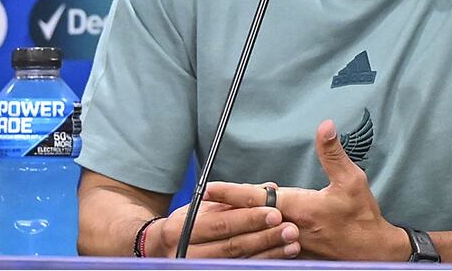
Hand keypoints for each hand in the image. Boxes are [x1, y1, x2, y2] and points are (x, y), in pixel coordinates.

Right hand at [143, 185, 300, 258]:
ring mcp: (197, 268)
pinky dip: (260, 265)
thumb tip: (269, 188)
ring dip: (269, 255)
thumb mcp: (202, 207)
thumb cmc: (187, 224)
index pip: (222, 224)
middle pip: (232, 247)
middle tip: (291, 229)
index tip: (276, 213)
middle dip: (265, 238)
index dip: (250, 219)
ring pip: (238, 263)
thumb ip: (234, 198)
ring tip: (292, 245)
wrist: (159, 250)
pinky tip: (279, 260)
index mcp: (183, 229)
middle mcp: (187, 254)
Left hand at [205, 120, 410, 260]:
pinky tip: (239, 234)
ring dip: (234, 224)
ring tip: (212, 216)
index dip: (231, 193)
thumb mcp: (351, 180)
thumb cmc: (362, 216)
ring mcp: (290, 244)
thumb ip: (333, 153)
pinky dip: (251, 238)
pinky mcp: (294, 254)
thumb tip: (324, 126)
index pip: (257, 198)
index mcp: (300, 208)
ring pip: (254, 233)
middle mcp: (289, 227)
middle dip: (223, 208)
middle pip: (248, 217)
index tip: (207, 188)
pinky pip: (265, 246)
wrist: (373, 254)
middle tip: (199, 202)